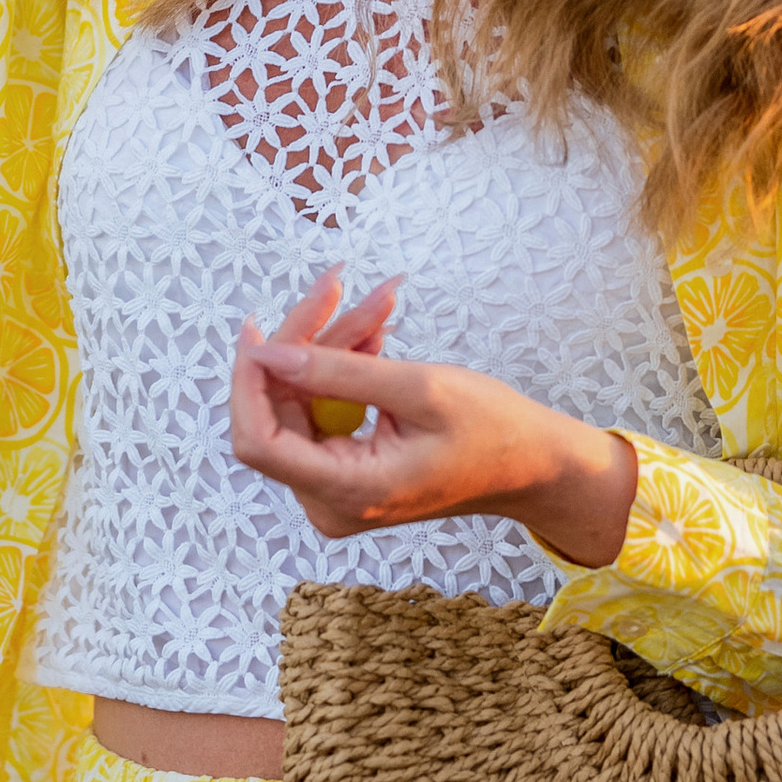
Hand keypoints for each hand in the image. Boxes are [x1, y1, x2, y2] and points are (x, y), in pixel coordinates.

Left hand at [230, 313, 637, 567]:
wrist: (531, 465)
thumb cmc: (490, 430)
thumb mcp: (419, 389)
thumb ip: (337, 372)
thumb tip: (266, 353)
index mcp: (347, 491)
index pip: (258, 440)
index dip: (250, 379)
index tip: (261, 324)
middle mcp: (329, 501)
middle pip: (281, 411)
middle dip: (308, 341)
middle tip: (339, 281)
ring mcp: (335, 490)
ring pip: (303, 402)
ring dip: (334, 345)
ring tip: (380, 300)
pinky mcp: (345, 471)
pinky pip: (325, 410)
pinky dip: (346, 368)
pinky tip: (376, 333)